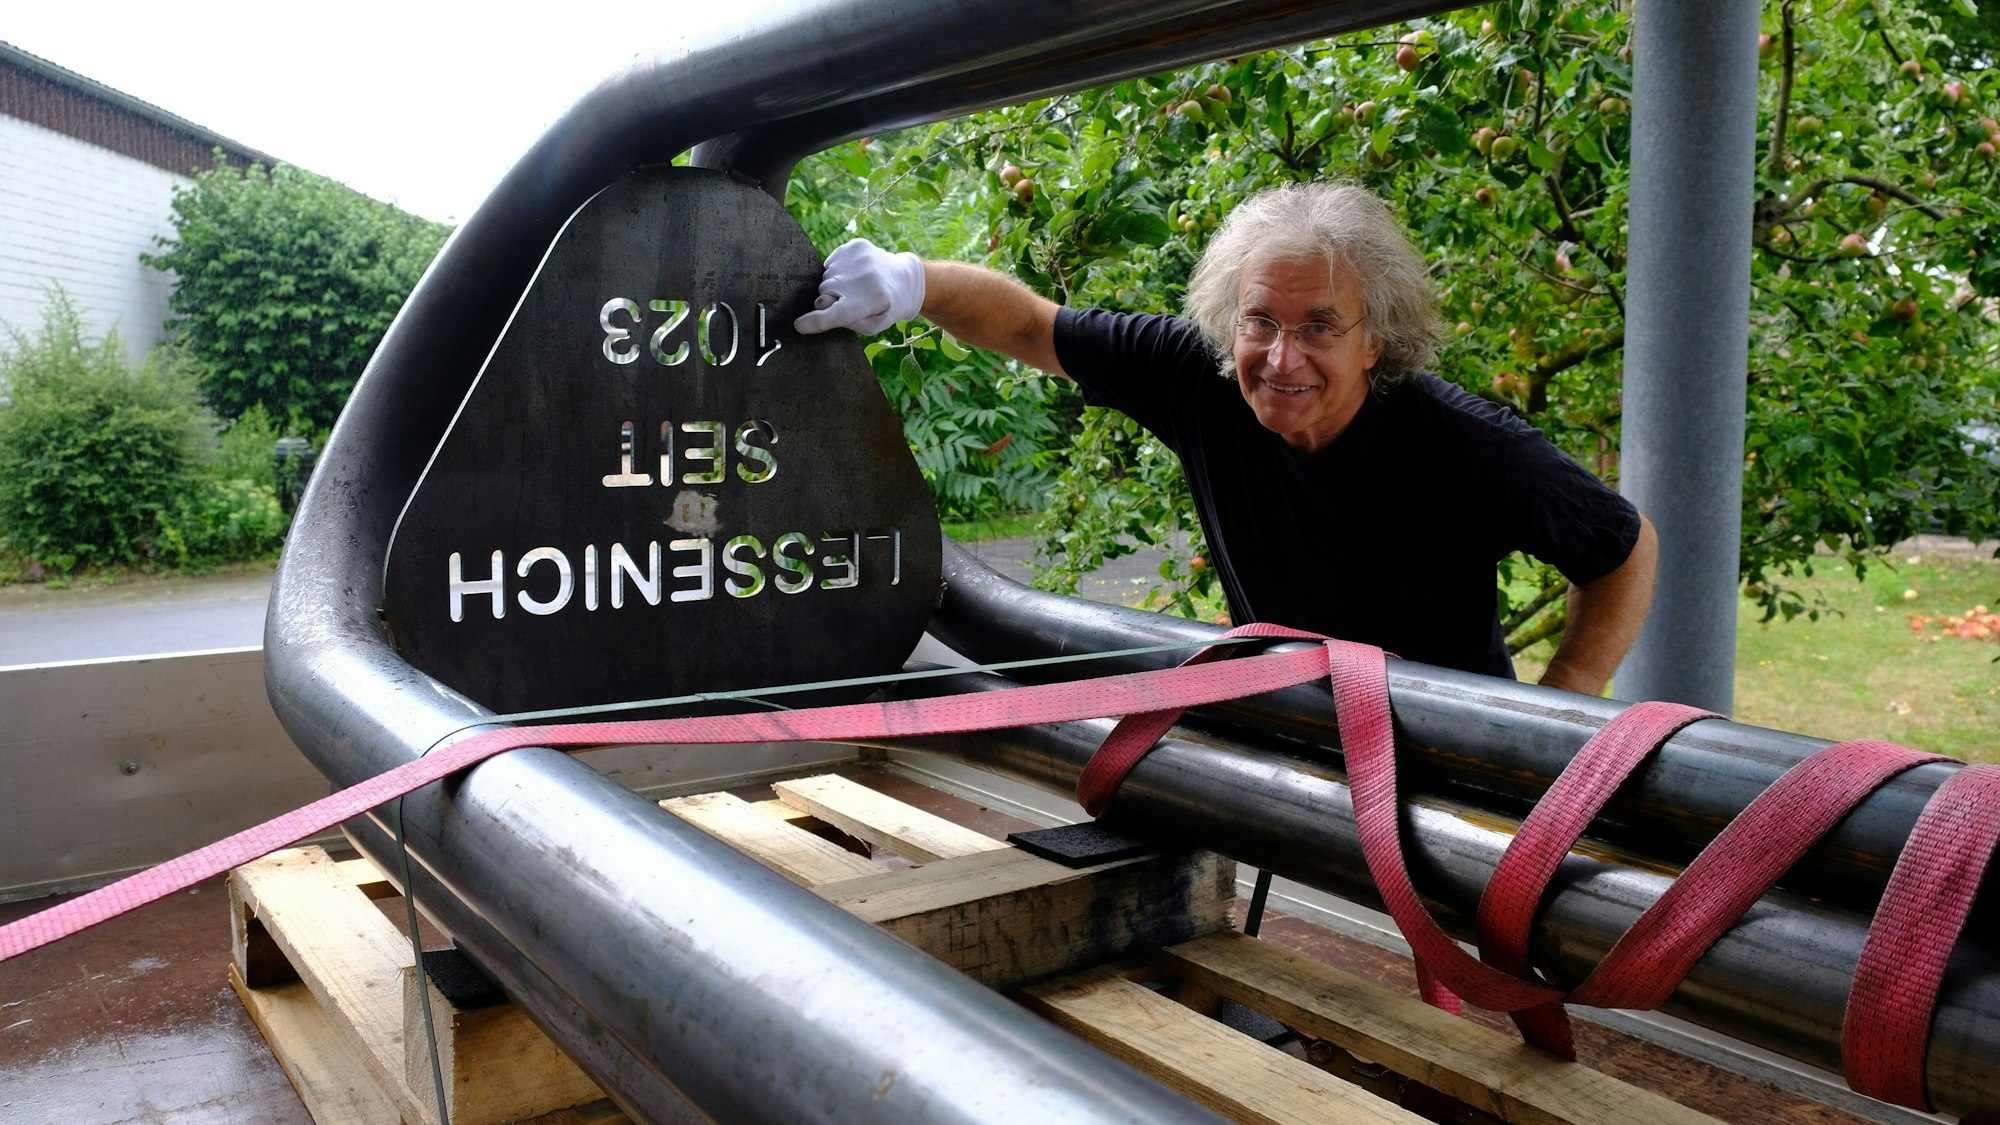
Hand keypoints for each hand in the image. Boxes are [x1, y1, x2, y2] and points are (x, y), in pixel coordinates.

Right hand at [793, 238, 925, 334]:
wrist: (905, 279)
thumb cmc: (885, 308)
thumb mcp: (872, 325)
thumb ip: (846, 321)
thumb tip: (819, 306)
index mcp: (868, 303)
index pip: (836, 314)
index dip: (816, 320)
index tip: (799, 325)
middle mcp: (861, 277)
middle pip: (823, 294)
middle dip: (831, 301)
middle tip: (851, 300)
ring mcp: (857, 258)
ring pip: (826, 278)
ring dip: (836, 285)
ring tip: (857, 286)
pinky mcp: (854, 245)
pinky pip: (831, 263)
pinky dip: (839, 271)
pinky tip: (857, 273)